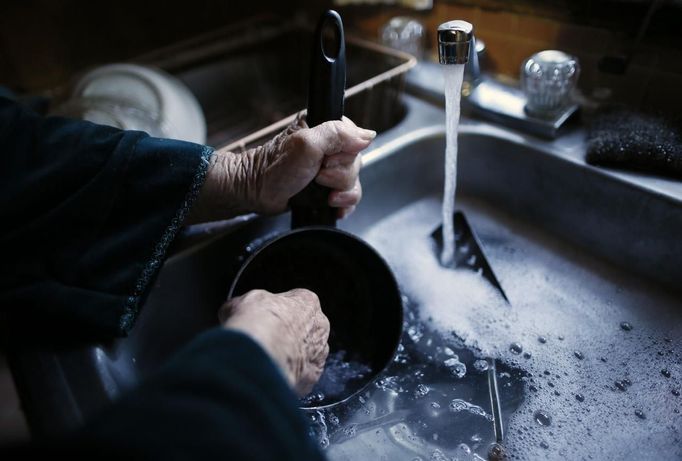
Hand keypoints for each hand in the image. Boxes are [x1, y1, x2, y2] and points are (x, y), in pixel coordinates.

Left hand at [188, 116, 374, 222]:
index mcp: (324, 127)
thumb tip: (368, 136)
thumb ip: (336, 135)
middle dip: (339, 176)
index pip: (355, 138)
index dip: (345, 154)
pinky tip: (331, 205)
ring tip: (321, 193)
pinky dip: (343, 204)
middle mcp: (329, 146)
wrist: (257, 193)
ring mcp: (329, 168)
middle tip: (318, 177)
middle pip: (356, 162)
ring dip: (340, 192)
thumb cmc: (274, 168)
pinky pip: (349, 196)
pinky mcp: (328, 187)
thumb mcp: (306, 145)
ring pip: (354, 181)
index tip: (326, 161)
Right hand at [219, 289, 329, 395]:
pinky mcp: (313, 376)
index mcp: (307, 301)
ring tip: (266, 360)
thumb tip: (233, 311)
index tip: (263, 318)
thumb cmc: (256, 322)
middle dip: (286, 335)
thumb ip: (244, 306)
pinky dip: (288, 375)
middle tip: (265, 340)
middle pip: (304, 329)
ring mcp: (319, 352)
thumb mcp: (240, 302)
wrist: (260, 353)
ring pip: (305, 353)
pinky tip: (271, 374)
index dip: (276, 312)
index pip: (295, 303)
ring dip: (290, 356)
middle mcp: (319, 326)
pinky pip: (302, 375)